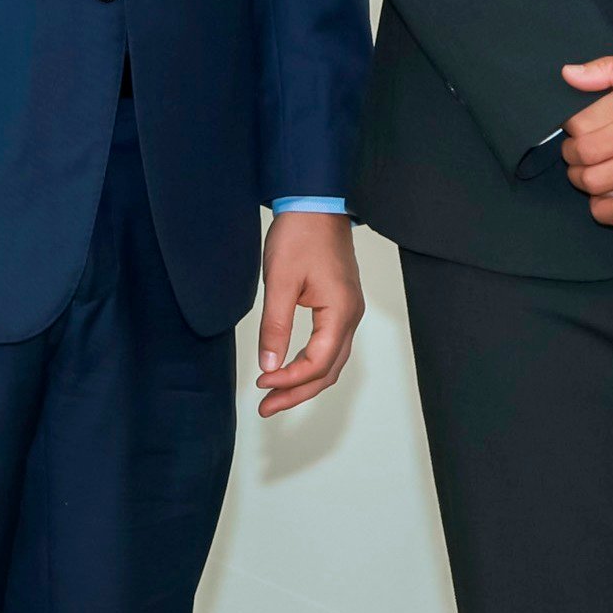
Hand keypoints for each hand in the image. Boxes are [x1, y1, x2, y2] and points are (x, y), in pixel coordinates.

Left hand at [253, 213, 368, 418]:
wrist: (316, 204)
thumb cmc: (301, 235)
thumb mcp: (280, 282)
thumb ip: (275, 326)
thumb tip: (269, 364)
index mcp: (340, 312)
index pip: (317, 362)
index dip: (289, 379)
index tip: (262, 383)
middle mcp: (350, 316)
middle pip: (328, 370)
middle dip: (297, 392)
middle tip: (266, 408)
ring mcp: (348, 312)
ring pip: (331, 362)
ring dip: (304, 382)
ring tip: (274, 397)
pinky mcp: (340, 306)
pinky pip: (330, 347)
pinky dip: (310, 365)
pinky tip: (289, 369)